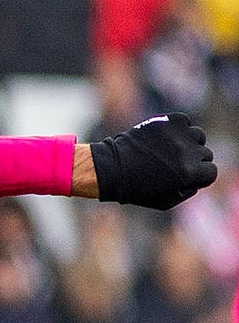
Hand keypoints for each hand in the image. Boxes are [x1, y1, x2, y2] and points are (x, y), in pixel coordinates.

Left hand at [86, 114, 217, 209]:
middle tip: (172, 165)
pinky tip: (165, 137)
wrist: (111, 168)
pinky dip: (178, 128)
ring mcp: (179, 134)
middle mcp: (188, 151)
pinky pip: (185, 122)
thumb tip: (199, 179)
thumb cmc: (136, 189)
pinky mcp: (168, 121)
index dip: (200, 177)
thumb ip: (188, 190)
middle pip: (205, 154)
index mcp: (189, 172)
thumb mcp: (165, 201)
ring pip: (198, 136)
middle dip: (193, 161)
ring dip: (188, 143)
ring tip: (169, 150)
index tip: (187, 177)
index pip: (211, 172)